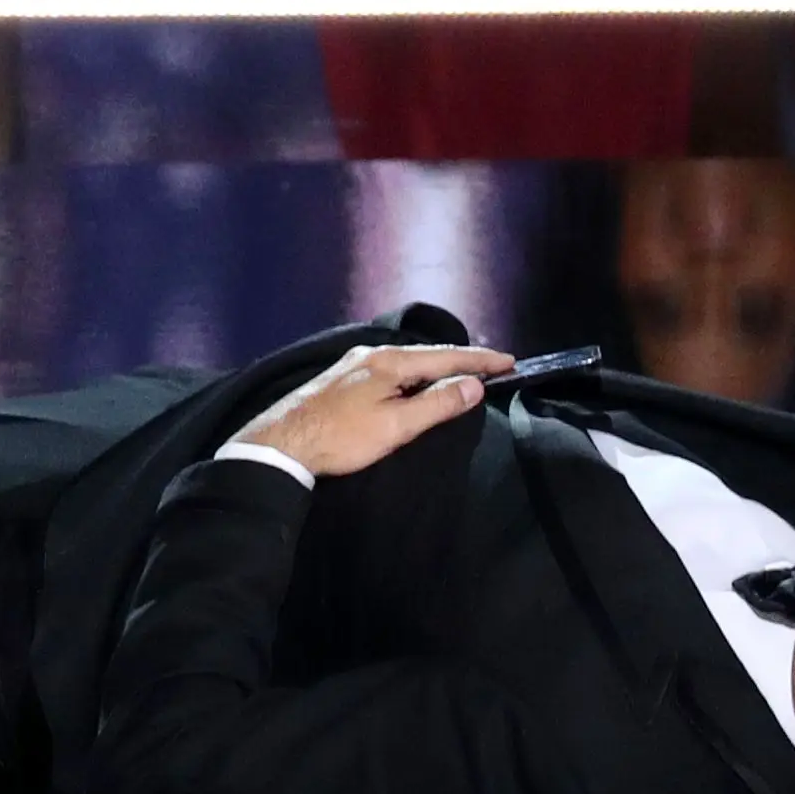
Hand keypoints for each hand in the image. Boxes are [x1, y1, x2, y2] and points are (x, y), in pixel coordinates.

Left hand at [234, 343, 513, 479]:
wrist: (284, 441)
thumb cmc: (343, 437)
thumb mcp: (396, 426)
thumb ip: (436, 404)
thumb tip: (474, 385)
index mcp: (389, 360)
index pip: (446, 356)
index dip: (480, 360)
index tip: (510, 362)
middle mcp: (373, 353)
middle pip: (428, 354)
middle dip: (462, 360)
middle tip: (493, 368)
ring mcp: (356, 364)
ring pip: (409, 361)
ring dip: (438, 367)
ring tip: (463, 375)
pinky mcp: (345, 379)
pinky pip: (393, 368)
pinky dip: (417, 373)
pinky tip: (417, 384)